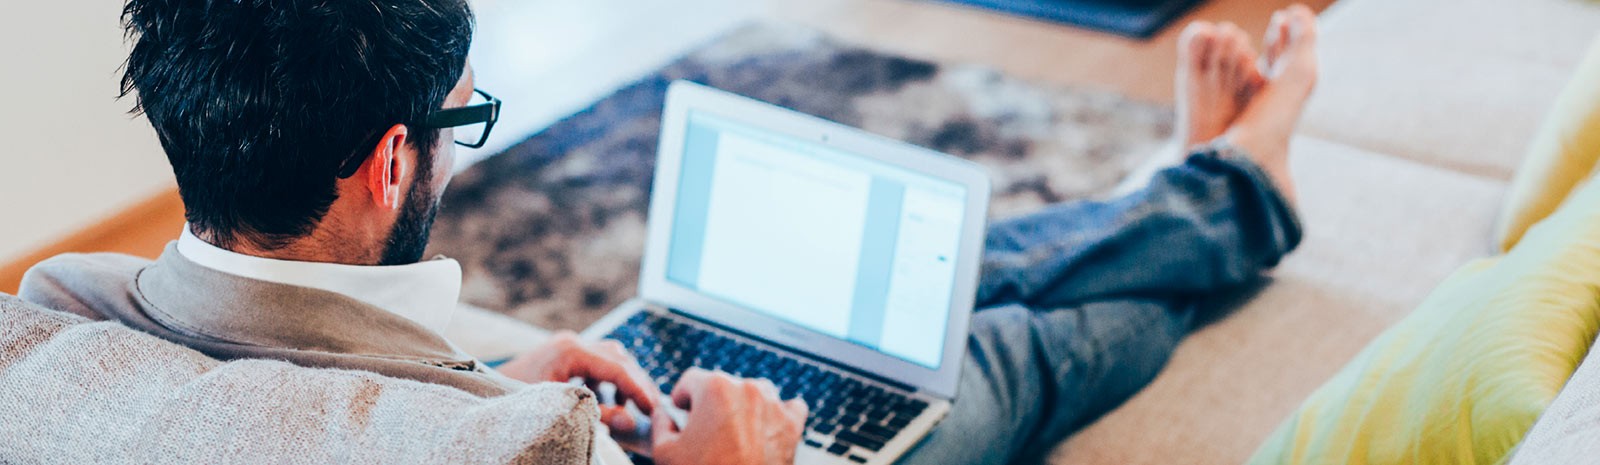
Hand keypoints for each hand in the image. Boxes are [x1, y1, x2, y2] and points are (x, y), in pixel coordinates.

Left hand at [497, 331, 658, 430]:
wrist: (481, 393)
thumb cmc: (513, 401)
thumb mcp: (557, 409)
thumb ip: (596, 414)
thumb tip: (629, 420)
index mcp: (569, 350)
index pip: (617, 367)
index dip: (639, 388)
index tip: (654, 408)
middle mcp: (570, 342)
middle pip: (618, 357)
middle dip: (637, 382)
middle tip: (653, 407)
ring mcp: (566, 345)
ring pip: (610, 357)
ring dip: (624, 380)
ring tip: (634, 406)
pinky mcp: (563, 354)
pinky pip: (596, 362)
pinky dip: (608, 380)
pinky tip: (611, 401)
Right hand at [651, 368, 807, 464]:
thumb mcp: (665, 452)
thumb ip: (660, 424)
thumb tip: (663, 416)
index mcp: (715, 388)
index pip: (691, 381)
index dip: (682, 399)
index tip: (683, 411)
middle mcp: (747, 389)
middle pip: (723, 386)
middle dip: (712, 406)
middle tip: (705, 433)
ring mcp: (774, 405)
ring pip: (755, 394)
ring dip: (744, 408)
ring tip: (733, 436)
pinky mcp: (793, 425)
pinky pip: (788, 409)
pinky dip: (777, 417)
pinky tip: (764, 433)